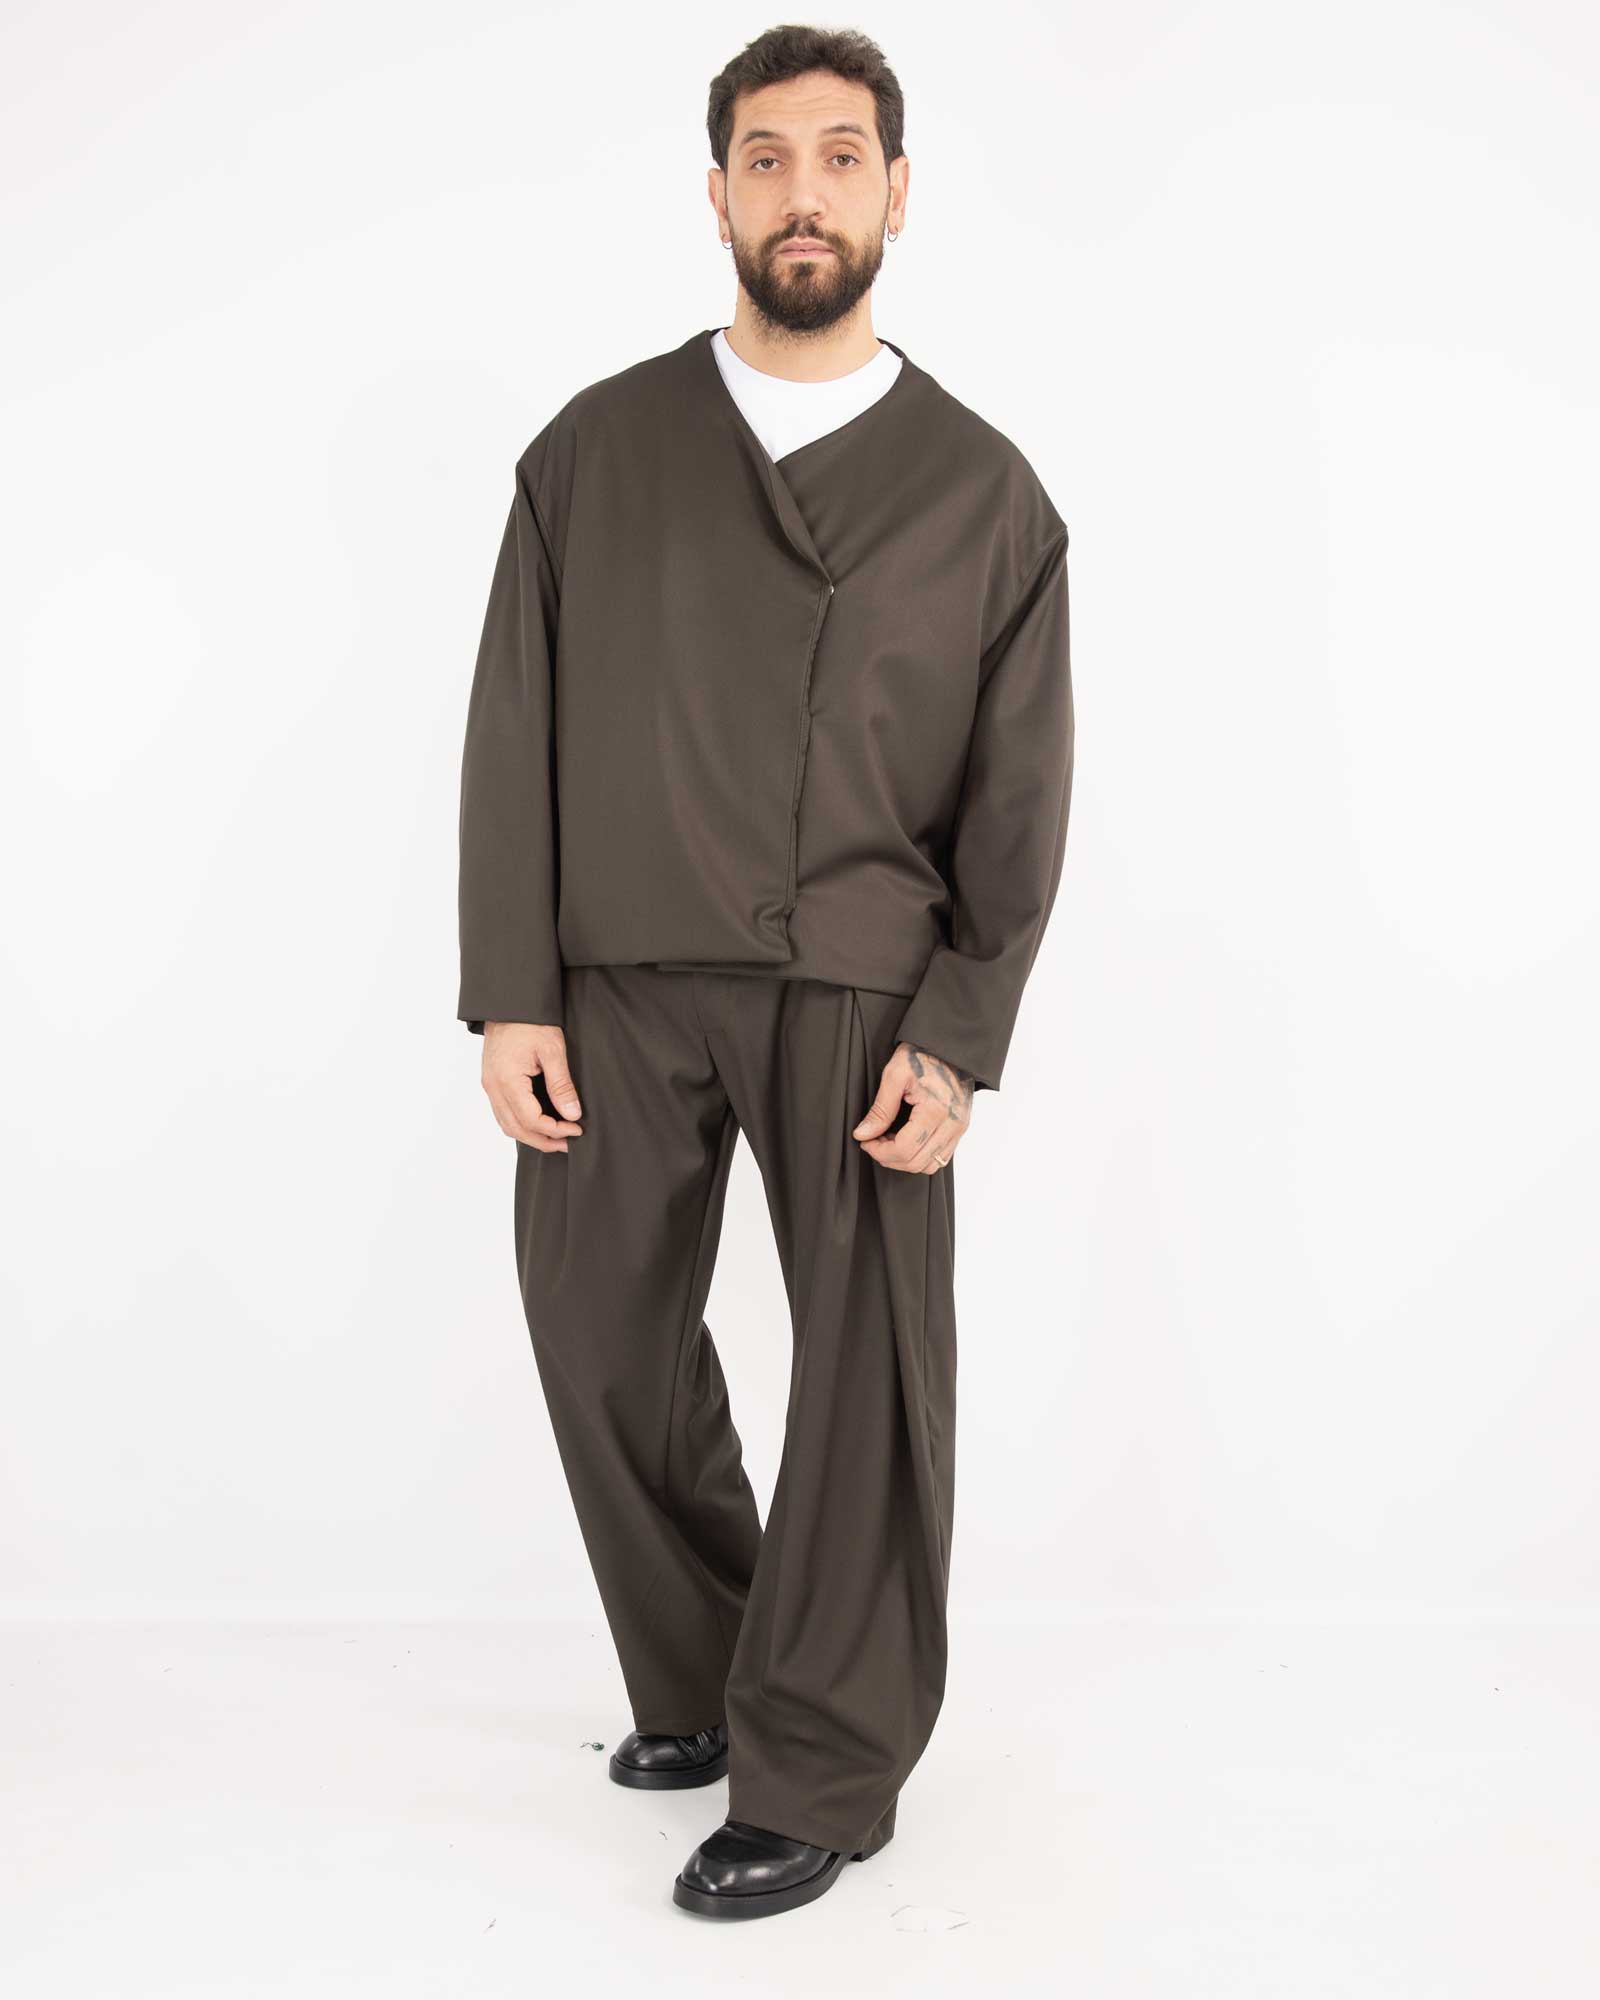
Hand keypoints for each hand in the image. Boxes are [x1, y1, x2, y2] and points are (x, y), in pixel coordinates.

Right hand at [481, 1022, 584, 1152]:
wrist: (509, 1002)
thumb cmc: (531, 1021)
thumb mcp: (553, 1050)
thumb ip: (561, 1085)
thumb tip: (572, 1114)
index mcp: (507, 1080)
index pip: (531, 1120)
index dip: (555, 1130)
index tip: (576, 1129)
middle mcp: (493, 1087)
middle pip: (516, 1128)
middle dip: (543, 1140)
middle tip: (568, 1143)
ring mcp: (489, 1085)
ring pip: (507, 1124)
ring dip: (531, 1135)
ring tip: (556, 1138)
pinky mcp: (491, 1081)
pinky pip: (502, 1112)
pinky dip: (520, 1124)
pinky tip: (538, 1123)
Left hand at [852, 1041, 973, 1172]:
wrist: (950, 1046)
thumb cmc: (922, 1054)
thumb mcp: (895, 1074)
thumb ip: (880, 1108)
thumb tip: (863, 1134)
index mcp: (936, 1111)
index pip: (904, 1149)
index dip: (879, 1151)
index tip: (865, 1140)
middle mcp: (952, 1124)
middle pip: (915, 1162)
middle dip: (888, 1157)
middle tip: (873, 1141)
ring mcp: (959, 1129)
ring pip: (930, 1165)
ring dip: (905, 1160)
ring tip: (889, 1141)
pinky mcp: (961, 1129)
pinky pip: (941, 1157)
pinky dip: (920, 1156)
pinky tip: (906, 1140)